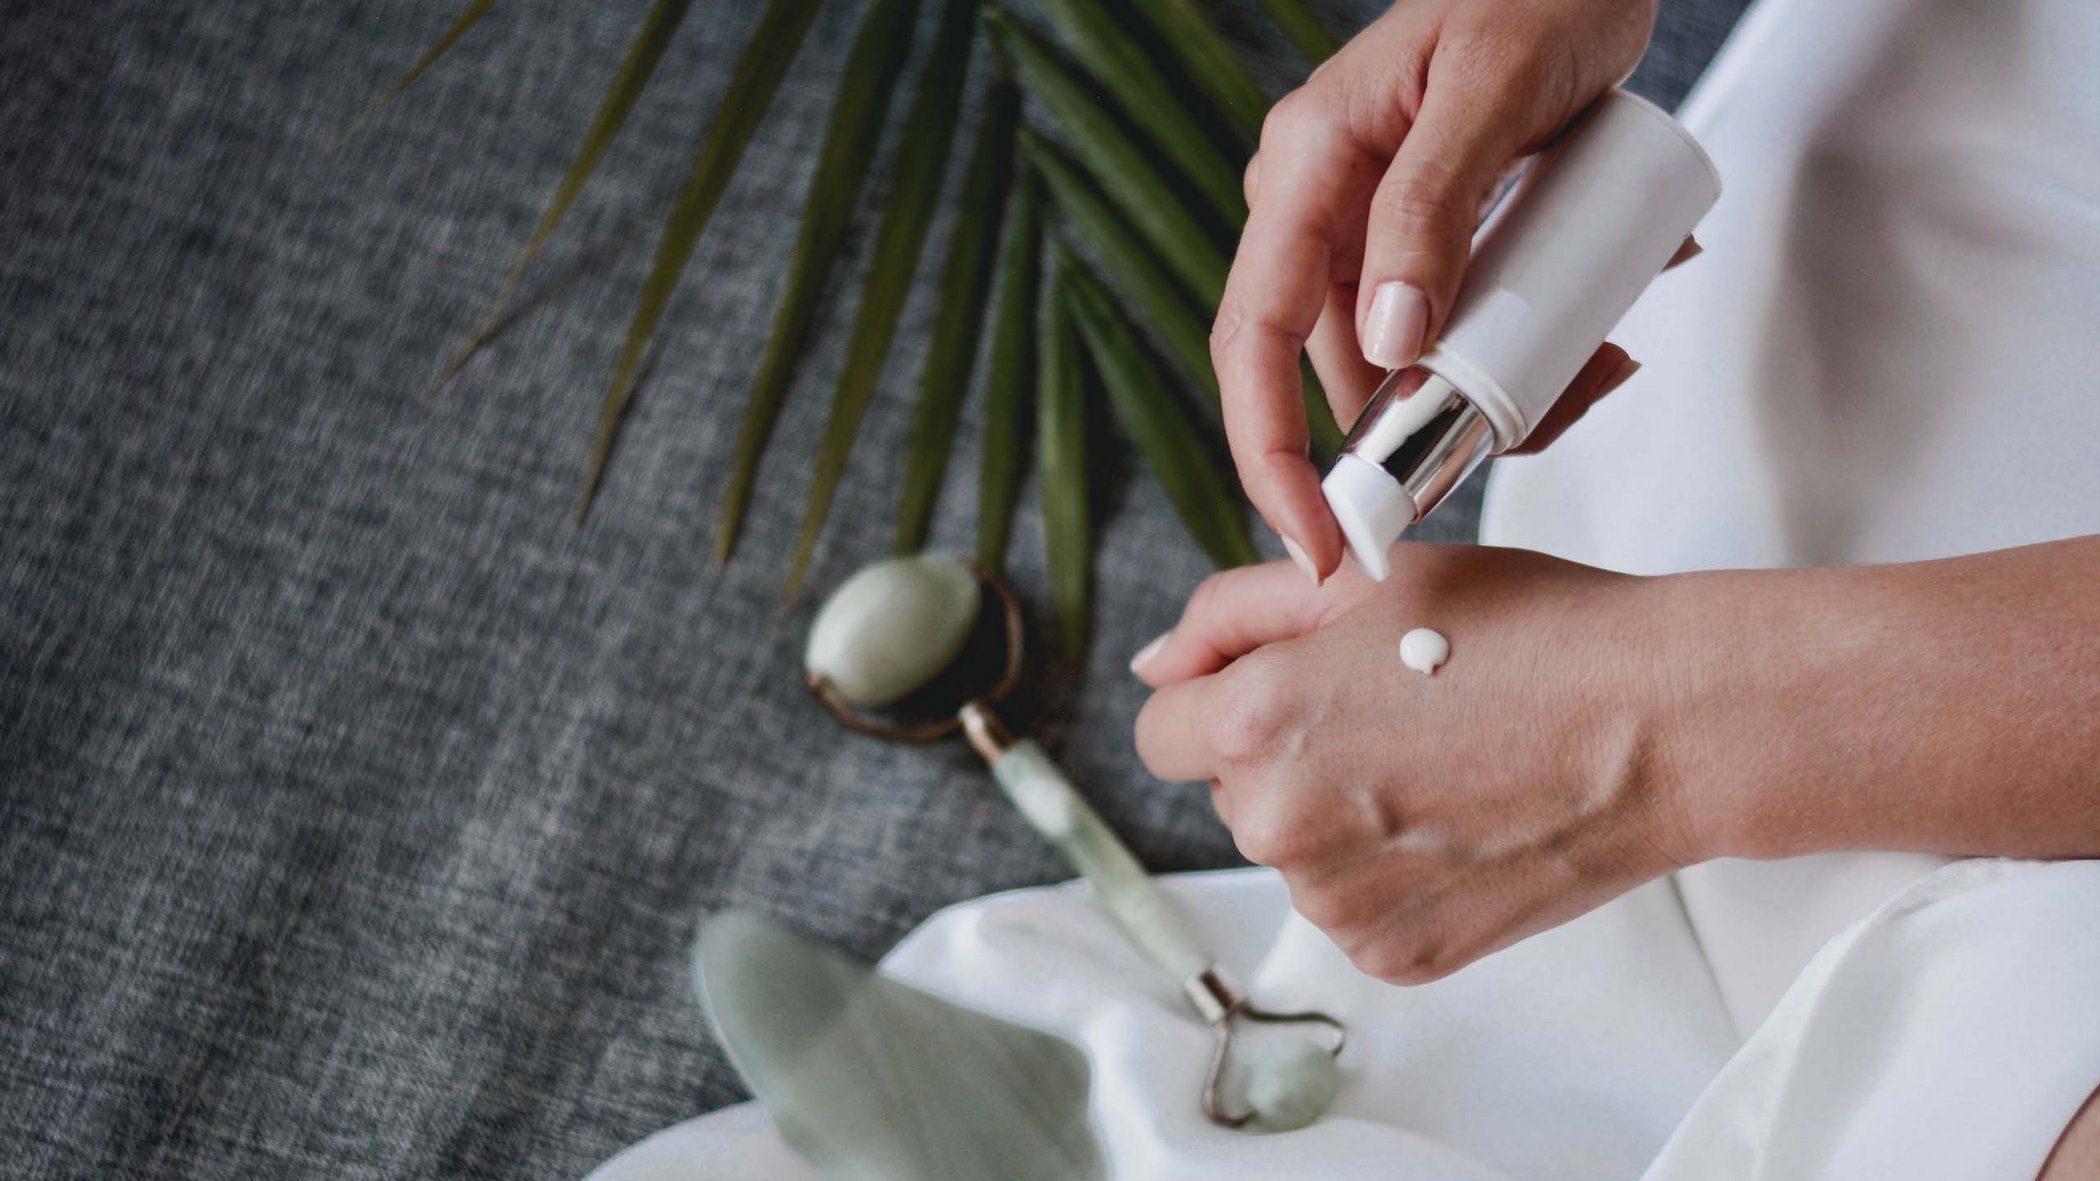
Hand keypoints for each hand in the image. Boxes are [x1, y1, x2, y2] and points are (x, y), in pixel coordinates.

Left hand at [1131, 545, 1700, 982]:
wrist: (1661, 724)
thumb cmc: (1529, 632)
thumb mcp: (1364, 578)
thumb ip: (1232, 614)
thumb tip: (1156, 667)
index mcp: (1255, 726)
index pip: (1164, 729)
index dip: (1220, 695)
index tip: (1291, 683)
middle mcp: (1278, 829)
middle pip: (1231, 791)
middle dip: (1288, 751)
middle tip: (1399, 709)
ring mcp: (1338, 905)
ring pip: (1296, 852)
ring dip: (1341, 813)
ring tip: (1447, 761)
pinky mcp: (1396, 955)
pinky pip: (1356, 905)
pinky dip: (1393, 871)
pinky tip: (1464, 818)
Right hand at [1214, 0, 1660, 581]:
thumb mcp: (1494, 94)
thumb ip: (1431, 209)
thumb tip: (1390, 347)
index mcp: (1304, 168)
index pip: (1253, 339)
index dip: (1269, 454)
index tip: (1318, 539)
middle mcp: (1316, 206)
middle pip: (1333, 370)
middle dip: (1418, 431)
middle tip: (1519, 441)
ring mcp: (1366, 226)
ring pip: (1403, 362)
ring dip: (1492, 391)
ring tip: (1597, 360)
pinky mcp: (1421, 238)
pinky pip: (1449, 328)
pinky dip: (1516, 353)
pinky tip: (1593, 334)